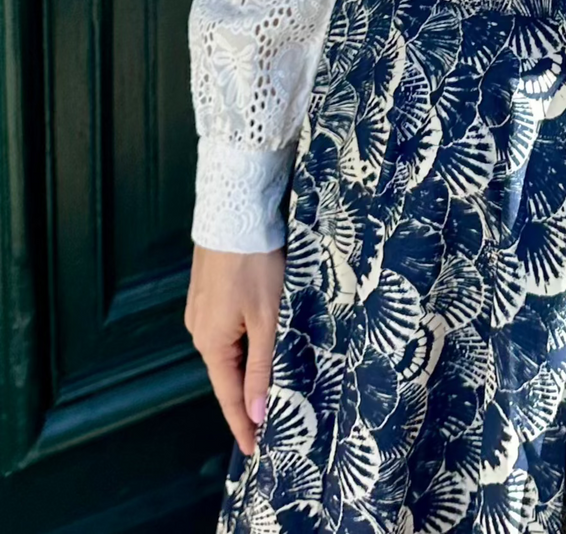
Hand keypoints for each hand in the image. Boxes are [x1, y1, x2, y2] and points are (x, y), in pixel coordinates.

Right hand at [185, 245, 285, 455]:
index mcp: (210, 342)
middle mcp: (199, 329)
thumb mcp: (268, 318)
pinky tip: (260, 342)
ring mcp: (201, 308)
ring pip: (228, 348)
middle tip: (270, 423)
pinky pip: (227, 326)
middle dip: (247, 397)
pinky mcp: (209, 289)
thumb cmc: (255, 263)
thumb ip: (262, 367)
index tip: (255, 451)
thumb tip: (255, 414)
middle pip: (227, 373)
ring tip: (269, 387)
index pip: (229, 396)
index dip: (243, 424)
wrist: (235, 209)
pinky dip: (244, 341)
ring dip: (247, 366)